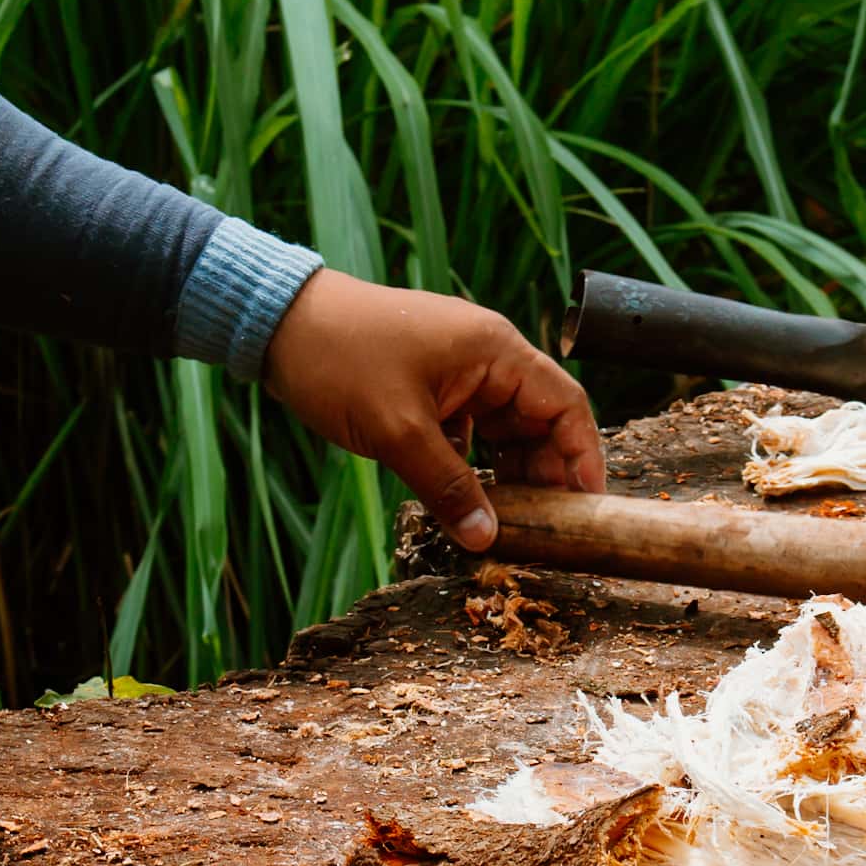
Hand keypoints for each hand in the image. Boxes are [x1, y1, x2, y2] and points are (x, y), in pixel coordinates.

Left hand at [263, 271, 604, 550]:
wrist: (279, 325)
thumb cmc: (341, 360)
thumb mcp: (399, 432)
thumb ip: (448, 487)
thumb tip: (488, 539)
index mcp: (495, 350)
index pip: (566, 405)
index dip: (583, 457)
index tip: (586, 508)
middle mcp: (487, 358)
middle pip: (540, 422)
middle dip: (545, 476)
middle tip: (544, 530)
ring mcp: (459, 374)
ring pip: (504, 432)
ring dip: (508, 476)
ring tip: (510, 526)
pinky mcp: (432, 390)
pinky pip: (470, 434)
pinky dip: (473, 468)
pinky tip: (468, 504)